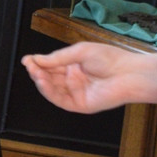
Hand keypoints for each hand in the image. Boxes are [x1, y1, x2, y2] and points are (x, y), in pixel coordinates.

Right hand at [21, 42, 140, 113]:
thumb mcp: (79, 52)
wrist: (128, 73)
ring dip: (41, 81)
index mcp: (74, 66)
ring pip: (52, 90)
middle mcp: (73, 80)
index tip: (28, 59)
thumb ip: (58, 58)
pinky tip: (43, 82)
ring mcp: (76, 93)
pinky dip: (50, 92)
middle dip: (38, 72)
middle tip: (29, 65)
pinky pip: (60, 100)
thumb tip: (37, 59)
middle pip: (50, 78)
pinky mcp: (80, 105)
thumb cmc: (109, 59)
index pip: (51, 66)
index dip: (39, 63)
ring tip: (34, 72)